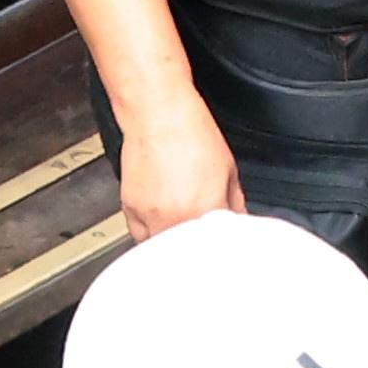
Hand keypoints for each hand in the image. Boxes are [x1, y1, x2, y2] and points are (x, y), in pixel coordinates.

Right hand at [113, 96, 243, 242]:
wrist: (158, 114)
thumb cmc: (192, 134)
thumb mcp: (229, 171)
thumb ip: (235, 204)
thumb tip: (237, 220)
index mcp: (206, 213)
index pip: (218, 247)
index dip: (222, 246)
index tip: (223, 243)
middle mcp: (176, 219)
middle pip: (188, 253)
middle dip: (198, 247)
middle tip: (202, 234)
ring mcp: (150, 217)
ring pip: (162, 249)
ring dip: (173, 244)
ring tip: (180, 227)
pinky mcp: (130, 209)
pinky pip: (141, 234)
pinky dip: (151, 233)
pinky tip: (160, 218)